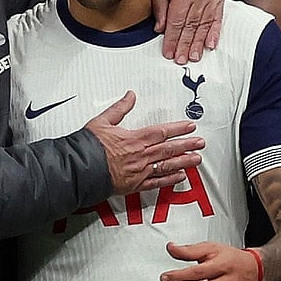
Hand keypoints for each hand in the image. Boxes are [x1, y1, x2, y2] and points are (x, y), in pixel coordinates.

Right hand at [84, 91, 203, 194]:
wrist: (80, 169)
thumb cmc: (89, 148)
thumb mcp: (102, 121)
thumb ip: (119, 108)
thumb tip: (130, 96)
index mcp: (134, 139)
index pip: (162, 131)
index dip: (178, 128)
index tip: (190, 126)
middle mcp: (140, 156)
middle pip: (169, 149)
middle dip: (187, 145)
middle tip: (200, 142)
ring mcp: (139, 171)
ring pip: (167, 165)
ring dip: (184, 162)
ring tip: (196, 159)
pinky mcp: (135, 185)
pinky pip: (157, 182)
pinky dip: (170, 179)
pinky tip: (180, 176)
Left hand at [151, 0, 224, 64]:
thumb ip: (160, 6)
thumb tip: (160, 29)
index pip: (177, 21)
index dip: (172, 38)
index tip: (168, 52)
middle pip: (191, 26)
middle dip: (184, 45)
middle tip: (180, 60)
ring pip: (204, 25)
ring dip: (198, 43)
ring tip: (193, 57)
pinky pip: (217, 19)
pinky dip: (214, 33)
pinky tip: (210, 45)